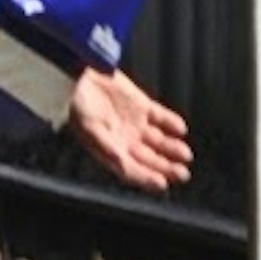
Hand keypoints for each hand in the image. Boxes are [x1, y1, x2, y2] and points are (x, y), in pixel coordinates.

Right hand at [66, 58, 193, 192]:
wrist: (77, 75)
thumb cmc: (76, 105)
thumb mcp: (90, 130)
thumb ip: (107, 148)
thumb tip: (121, 163)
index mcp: (111, 151)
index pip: (133, 170)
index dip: (147, 179)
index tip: (162, 184)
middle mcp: (125, 140)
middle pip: (150, 159)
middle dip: (166, 167)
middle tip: (182, 173)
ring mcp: (135, 123)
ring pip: (159, 141)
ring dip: (172, 148)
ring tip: (184, 153)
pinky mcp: (142, 106)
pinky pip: (161, 117)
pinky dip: (171, 123)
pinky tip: (180, 129)